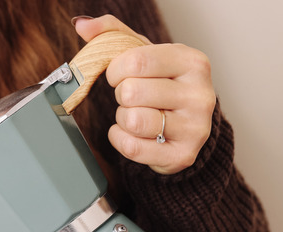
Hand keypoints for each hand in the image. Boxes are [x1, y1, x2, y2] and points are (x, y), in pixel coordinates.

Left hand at [74, 15, 216, 174]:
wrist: (186, 126)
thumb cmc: (162, 85)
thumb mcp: (143, 53)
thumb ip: (112, 34)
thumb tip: (82, 24)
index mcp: (193, 62)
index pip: (135, 61)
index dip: (115, 70)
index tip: (121, 75)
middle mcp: (201, 94)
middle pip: (131, 92)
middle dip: (121, 96)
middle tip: (133, 98)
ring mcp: (195, 128)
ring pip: (132, 120)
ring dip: (123, 119)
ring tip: (137, 115)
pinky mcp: (182, 155)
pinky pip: (131, 146)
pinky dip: (121, 139)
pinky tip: (133, 133)